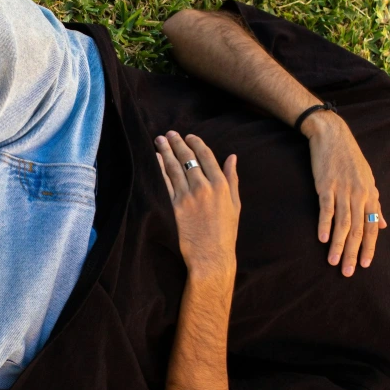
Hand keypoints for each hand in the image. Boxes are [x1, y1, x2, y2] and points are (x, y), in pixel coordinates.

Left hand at [155, 130, 240, 276]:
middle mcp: (204, 188)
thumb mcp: (235, 204)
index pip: (206, 156)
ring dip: (166, 151)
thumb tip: (232, 157)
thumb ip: (232, 179)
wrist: (211, 256)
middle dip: (178, 143)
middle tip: (170, 133)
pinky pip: (164, 183)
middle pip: (188, 159)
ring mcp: (187, 197)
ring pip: (174, 167)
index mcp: (221, 186)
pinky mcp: (173, 207)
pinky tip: (155, 158)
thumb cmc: (225, 232)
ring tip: (159, 140)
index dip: (196, 143)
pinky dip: (159, 168)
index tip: (189, 136)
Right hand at [305, 114, 386, 276]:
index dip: (370, 247)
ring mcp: (343, 191)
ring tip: (332, 261)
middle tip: (347, 272)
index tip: (365, 265)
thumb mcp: (368, 180)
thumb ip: (376, 204)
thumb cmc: (349, 159)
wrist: (332, 136)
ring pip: (343, 224)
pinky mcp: (326, 185)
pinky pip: (326, 209)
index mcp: (370, 195)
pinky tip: (321, 238)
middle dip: (353, 253)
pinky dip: (324, 224)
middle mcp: (360, 195)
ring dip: (337, 244)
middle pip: (359, 230)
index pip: (373, 227)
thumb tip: (384, 224)